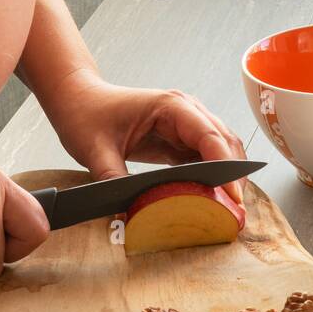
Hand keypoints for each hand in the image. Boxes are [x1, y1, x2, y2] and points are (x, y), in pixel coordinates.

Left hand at [40, 71, 248, 201]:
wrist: (77, 98)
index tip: (233, 196)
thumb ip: (113, 180)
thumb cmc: (85, 114)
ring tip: (227, 210)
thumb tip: (128, 213)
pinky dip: (210, 177)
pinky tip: (209, 199)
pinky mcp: (178, 137)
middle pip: (224, 142)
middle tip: (235, 212)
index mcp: (170, 106)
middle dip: (234, 175)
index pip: (210, 136)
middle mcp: (185, 110)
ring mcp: (184, 122)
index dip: (225, 167)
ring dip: (226, 177)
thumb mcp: (94, 150)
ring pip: (220, 150)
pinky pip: (203, 157)